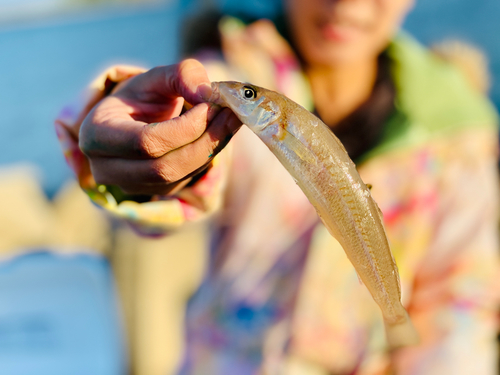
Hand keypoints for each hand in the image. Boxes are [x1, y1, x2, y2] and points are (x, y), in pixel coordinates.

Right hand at [79, 59, 240, 195]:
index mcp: (97, 134)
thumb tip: (208, 93)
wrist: (137, 120)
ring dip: (210, 150)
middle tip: (231, 114)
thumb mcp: (158, 78)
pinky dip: (206, 158)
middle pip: (163, 167)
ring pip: (177, 178)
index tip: (211, 105)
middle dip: (204, 141)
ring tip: (230, 120)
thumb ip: (182, 75)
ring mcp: (129, 185)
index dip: (184, 128)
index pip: (146, 142)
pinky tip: (218, 134)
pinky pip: (185, 181)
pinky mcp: (153, 192)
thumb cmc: (143, 96)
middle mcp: (106, 168)